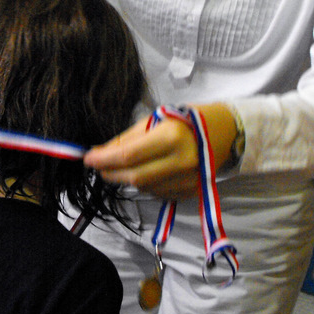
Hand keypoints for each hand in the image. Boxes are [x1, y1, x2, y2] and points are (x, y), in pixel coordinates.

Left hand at [83, 103, 237, 200]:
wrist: (226, 133)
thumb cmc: (187, 120)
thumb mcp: (157, 119)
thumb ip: (129, 138)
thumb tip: (101, 153)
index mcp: (171, 137)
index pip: (128, 155)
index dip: (104, 159)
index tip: (87, 159)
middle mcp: (180, 162)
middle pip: (133, 176)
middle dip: (110, 173)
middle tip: (98, 167)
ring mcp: (187, 180)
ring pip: (144, 188)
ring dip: (126, 179)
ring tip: (120, 168)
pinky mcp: (190, 192)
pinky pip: (158, 193)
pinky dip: (144, 185)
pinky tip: (144, 174)